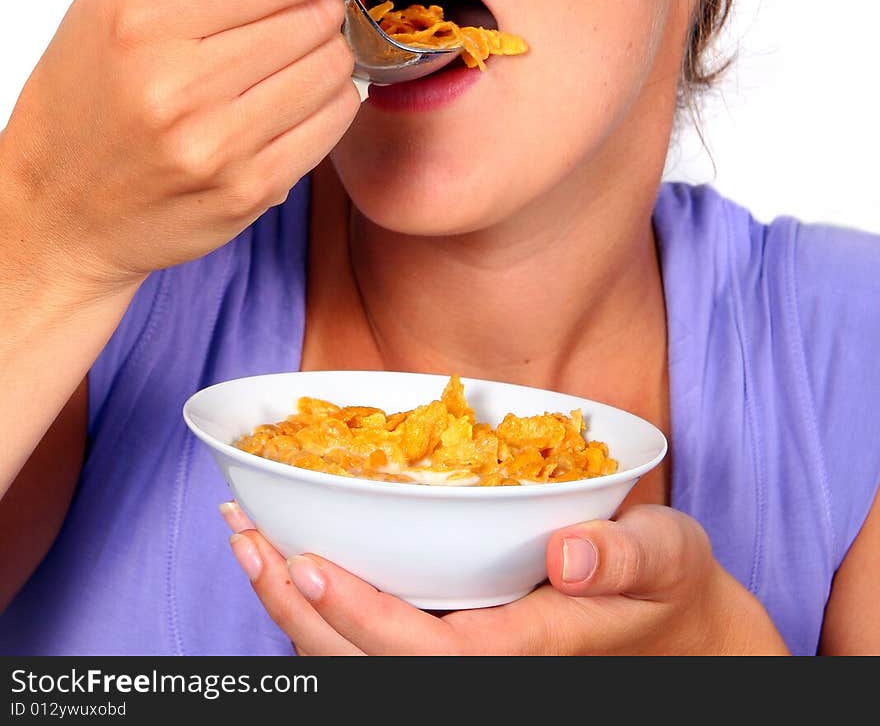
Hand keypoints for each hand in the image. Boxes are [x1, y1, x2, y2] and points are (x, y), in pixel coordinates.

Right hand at [0, 0, 360, 295]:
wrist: (61, 207)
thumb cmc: (92, 87)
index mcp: (144, 15)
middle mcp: (179, 84)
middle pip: (320, 9)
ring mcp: (218, 146)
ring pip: (337, 63)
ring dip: (324, 45)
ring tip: (277, 51)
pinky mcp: (250, 191)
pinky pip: (336, 119)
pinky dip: (326, 95)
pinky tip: (285, 93)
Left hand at [220, 500, 789, 655]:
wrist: (684, 633)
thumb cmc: (671, 589)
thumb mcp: (667, 558)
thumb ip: (622, 556)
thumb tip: (567, 552)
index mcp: (524, 652)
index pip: (421, 652)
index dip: (356, 613)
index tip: (304, 561)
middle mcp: (483, 667)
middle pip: (367, 665)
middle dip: (296, 609)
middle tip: (245, 538)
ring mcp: (467, 659)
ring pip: (360, 662)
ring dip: (294, 611)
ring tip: (248, 545)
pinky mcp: (459, 643)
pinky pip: (376, 645)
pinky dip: (322, 610)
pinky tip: (295, 565)